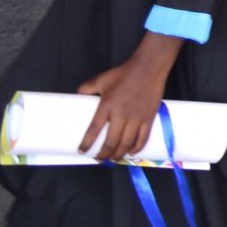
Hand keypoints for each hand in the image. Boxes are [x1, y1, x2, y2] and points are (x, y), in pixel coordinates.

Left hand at [76, 33, 178, 160]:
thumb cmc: (124, 73)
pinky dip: (137, 148)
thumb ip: (87, 87)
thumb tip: (77, 94)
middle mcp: (121, 115)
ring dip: (119, 154)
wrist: (149, 67)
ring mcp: (136, 118)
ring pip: (126, 143)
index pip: (94, 130)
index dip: (87, 143)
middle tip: (100, 159)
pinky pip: (143, 138)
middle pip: (111, 142)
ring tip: (113, 159)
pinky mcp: (149, 118)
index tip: (82, 151)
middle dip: (104, 154)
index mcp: (107, 106)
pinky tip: (132, 153)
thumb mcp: (102, 79)